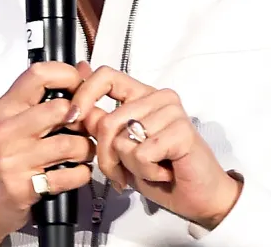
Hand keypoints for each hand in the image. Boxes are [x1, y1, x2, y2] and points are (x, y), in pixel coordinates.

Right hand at [0, 62, 94, 246]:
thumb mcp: (10, 125)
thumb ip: (42, 99)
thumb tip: (82, 68)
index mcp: (4, 109)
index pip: (39, 74)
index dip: (69, 75)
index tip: (81, 86)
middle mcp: (7, 131)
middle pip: (62, 109)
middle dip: (84, 119)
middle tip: (85, 128)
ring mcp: (15, 159)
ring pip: (72, 143)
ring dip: (86, 150)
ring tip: (81, 153)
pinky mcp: (24, 187)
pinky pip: (70, 175)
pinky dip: (81, 174)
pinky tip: (74, 172)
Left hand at [69, 63, 242, 230]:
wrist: (198, 197)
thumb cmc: (160, 171)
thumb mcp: (119, 147)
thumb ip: (100, 119)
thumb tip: (79, 73)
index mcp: (140, 95)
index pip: (104, 76)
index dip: (83, 96)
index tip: (72, 119)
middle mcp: (157, 98)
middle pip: (108, 121)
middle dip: (106, 157)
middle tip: (120, 173)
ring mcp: (172, 112)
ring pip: (123, 139)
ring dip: (129, 166)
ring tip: (150, 169)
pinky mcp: (182, 131)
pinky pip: (142, 153)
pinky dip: (146, 171)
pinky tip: (163, 171)